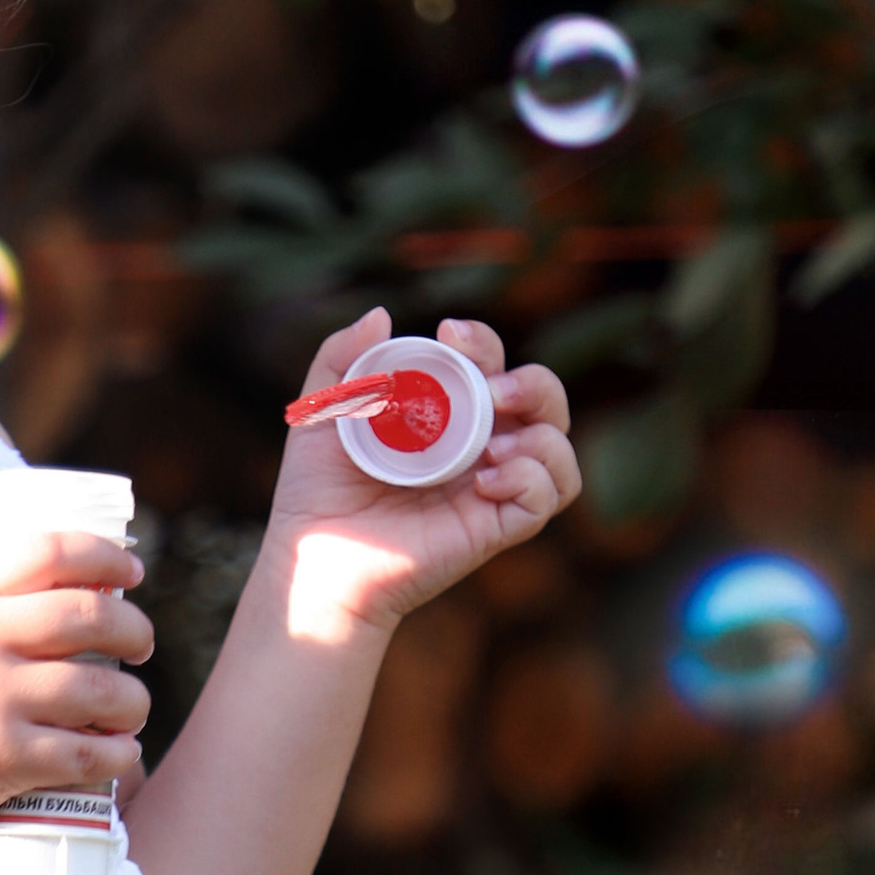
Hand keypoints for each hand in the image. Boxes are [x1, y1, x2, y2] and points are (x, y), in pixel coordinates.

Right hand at [0, 529, 153, 839]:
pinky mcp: (4, 756)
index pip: (50, 550)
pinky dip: (119, 754)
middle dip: (135, 630)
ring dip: (134, 701)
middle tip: (142, 645)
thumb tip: (80, 592)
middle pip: (91, 616)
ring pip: (103, 690)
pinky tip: (122, 752)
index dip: (104, 556)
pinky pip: (88, 752)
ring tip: (132, 710)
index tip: (131, 572)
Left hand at [265, 307, 578, 639]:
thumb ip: (342, 358)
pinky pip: (546, 498)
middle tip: (492, 390)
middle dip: (535, 383)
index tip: (449, 335)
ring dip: (544, 435)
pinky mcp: (494, 529)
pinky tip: (485, 482)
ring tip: (493, 449)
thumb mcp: (321, 411)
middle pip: (545, 402)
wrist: (316, 559)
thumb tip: (382, 314)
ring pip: (559, 450)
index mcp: (448, 415)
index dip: (483, 342)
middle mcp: (478, 449)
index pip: (490, 365)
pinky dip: (531, 479)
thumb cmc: (317, 491)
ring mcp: (490, 490)